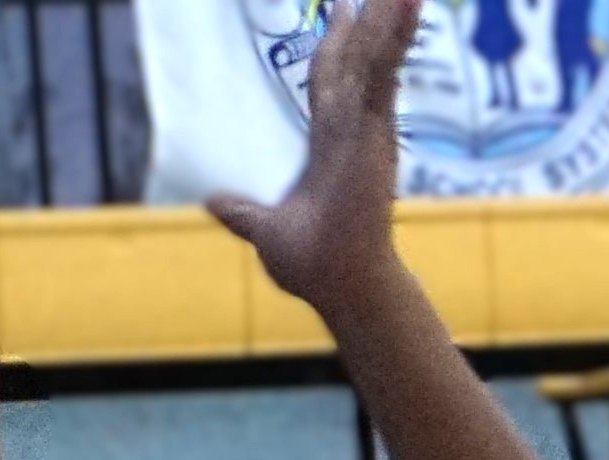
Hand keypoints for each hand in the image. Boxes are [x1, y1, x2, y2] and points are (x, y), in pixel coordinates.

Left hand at [213, 0, 418, 319]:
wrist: (338, 284)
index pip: (330, 82)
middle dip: (363, 19)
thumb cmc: (312, 266)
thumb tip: (214, 203)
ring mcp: (366, 126)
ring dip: (386, 15)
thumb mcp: (264, 230)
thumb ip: (242, 212)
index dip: (334, 46)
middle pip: (356, 58)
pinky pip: (385, 70)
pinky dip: (394, 35)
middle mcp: (352, 130)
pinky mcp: (377, 129)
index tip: (338, 12)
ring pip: (374, 55)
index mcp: (329, 146)